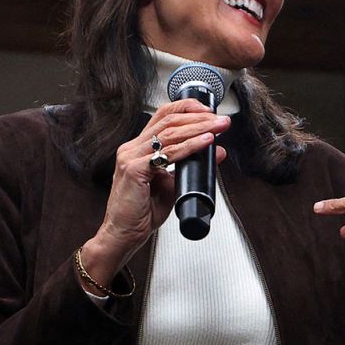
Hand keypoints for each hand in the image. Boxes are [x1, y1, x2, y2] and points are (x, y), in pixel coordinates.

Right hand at [79, 99, 230, 287]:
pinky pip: (167, 154)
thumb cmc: (141, 213)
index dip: (187, 109)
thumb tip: (216, 152)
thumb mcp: (173, 185)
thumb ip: (191, 166)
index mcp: (138, 149)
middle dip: (199, 117)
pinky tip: (205, 142)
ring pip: (169, 133)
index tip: (210, 112)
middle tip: (221, 120)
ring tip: (218, 127)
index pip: (162, 116)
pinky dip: (190, 146)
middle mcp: (132, 149)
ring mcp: (131, 157)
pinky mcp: (134, 170)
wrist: (123, 235)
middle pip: (168, 120)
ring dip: (199, 128)